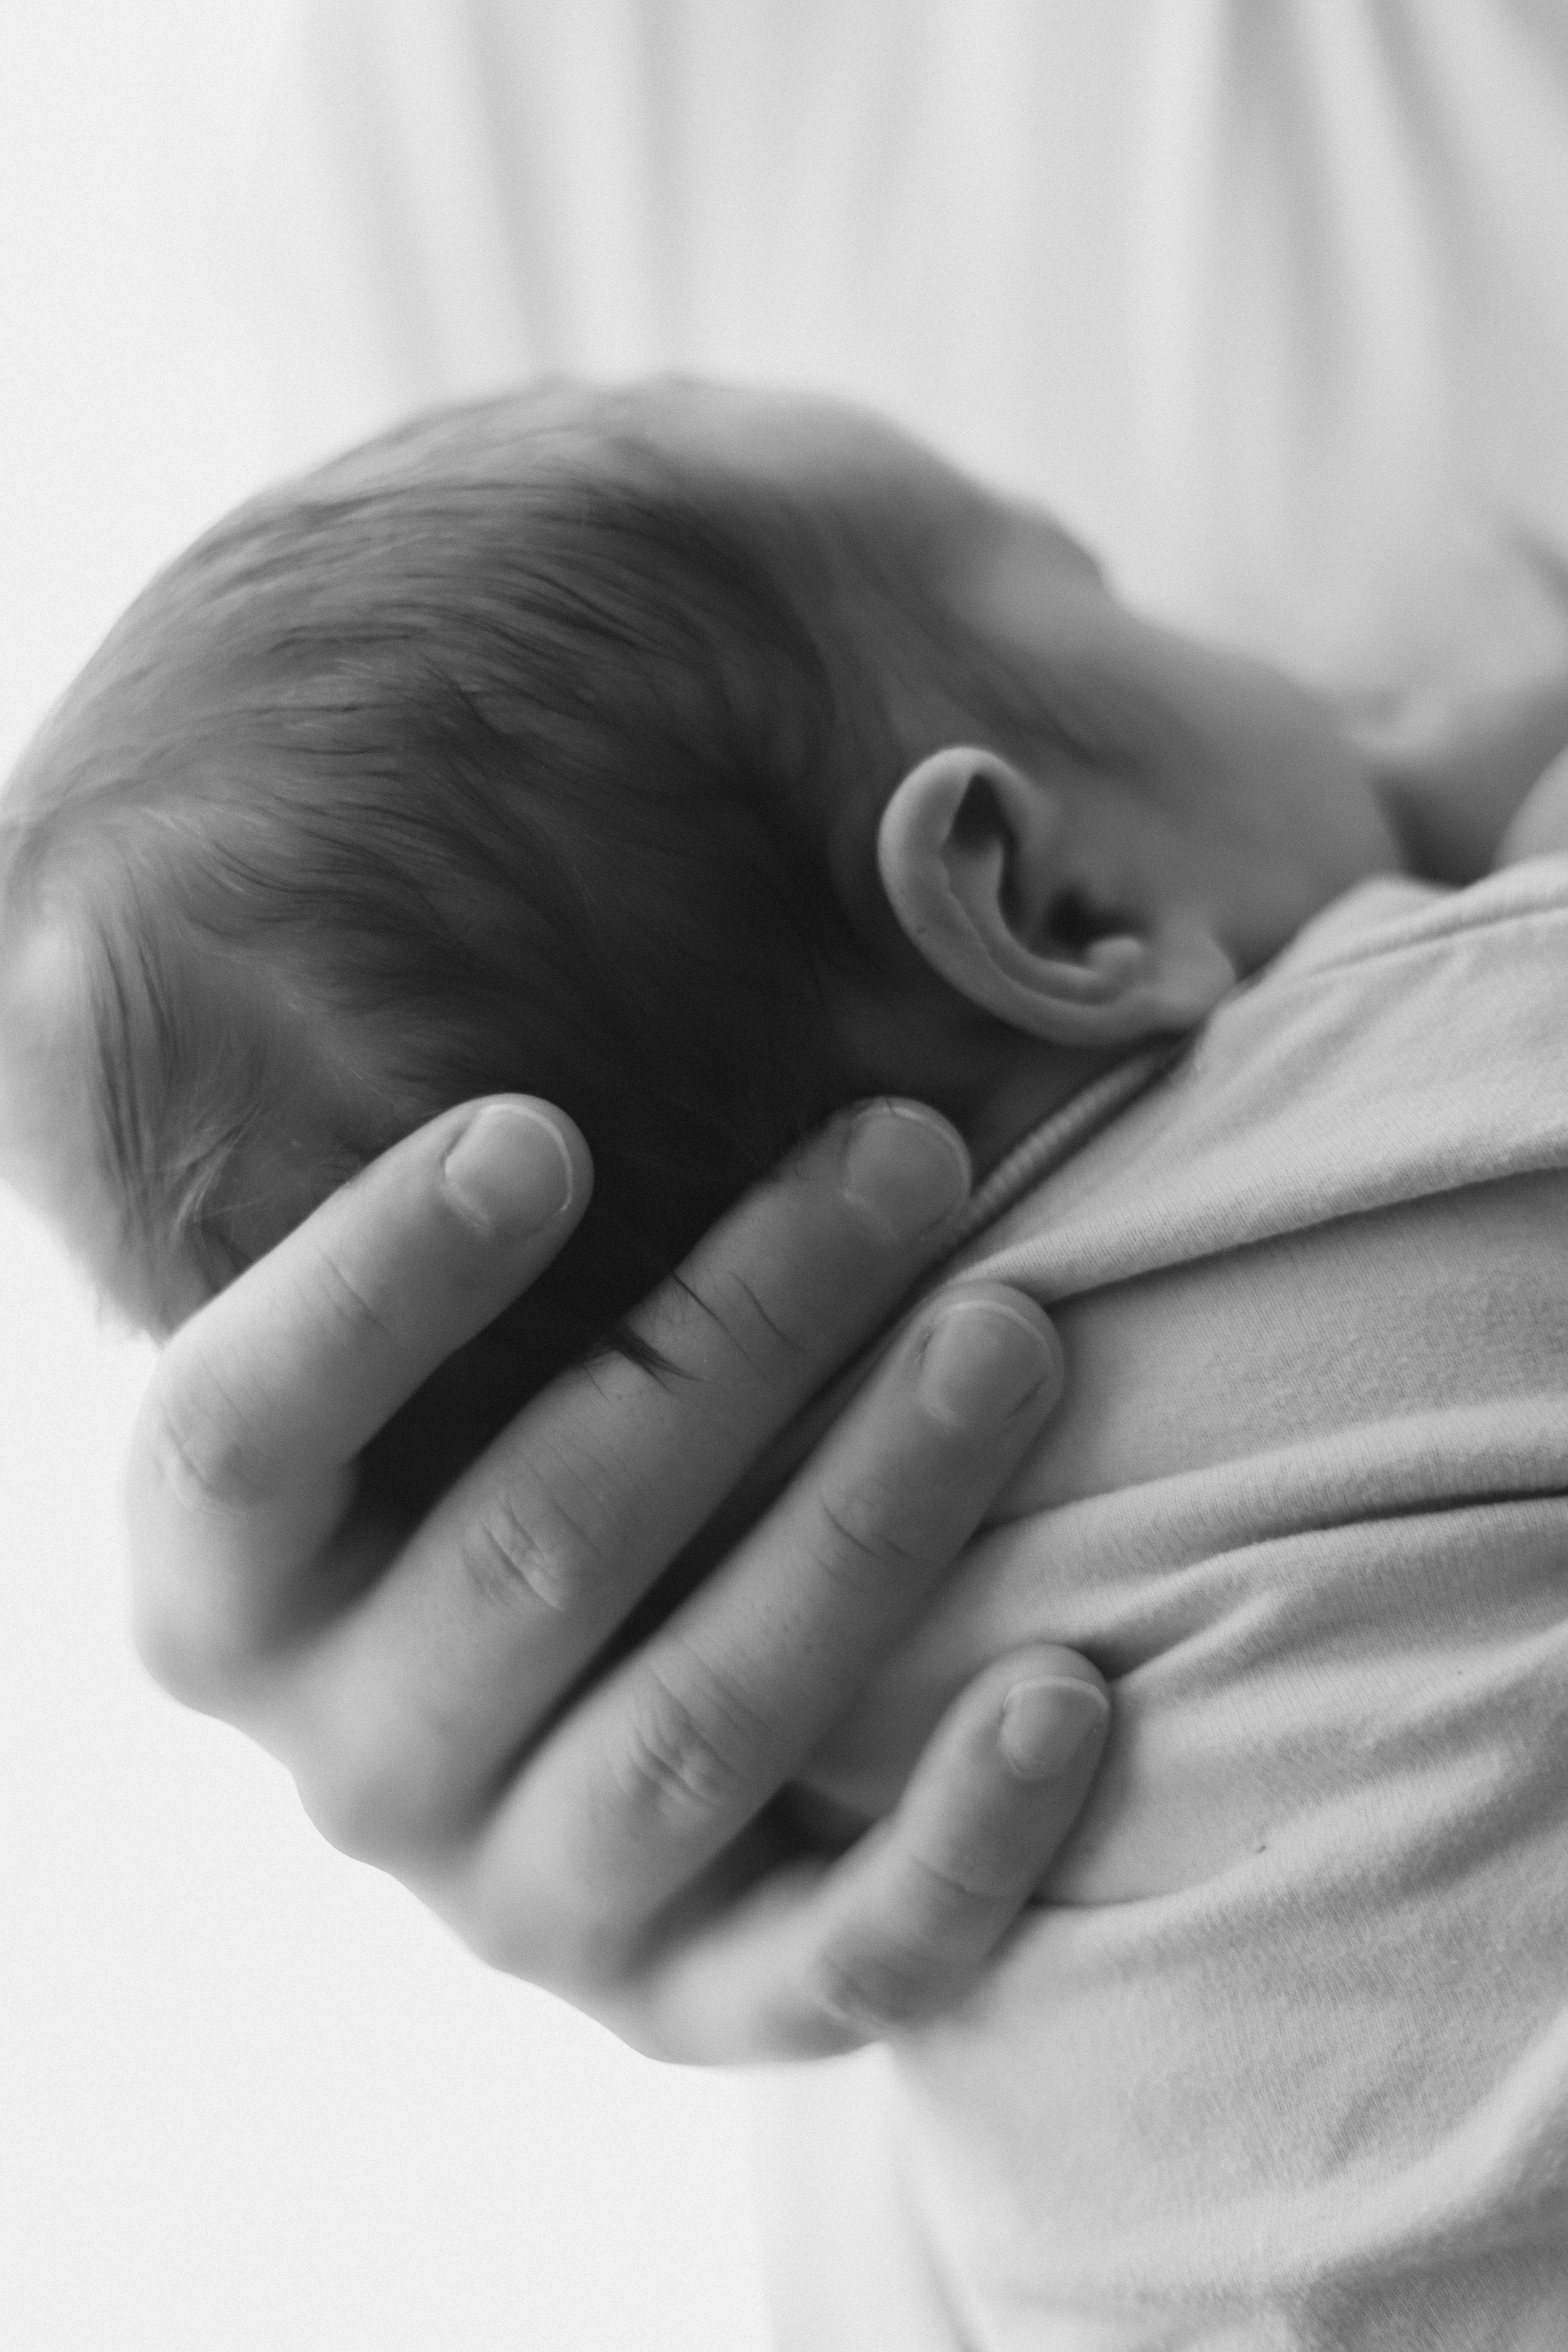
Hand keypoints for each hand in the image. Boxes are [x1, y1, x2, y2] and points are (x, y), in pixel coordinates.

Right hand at [125, 1095, 1108, 2060]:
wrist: (571, 1700)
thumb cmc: (501, 1423)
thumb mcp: (419, 1331)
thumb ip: (408, 1203)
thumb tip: (329, 972)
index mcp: (225, 1582)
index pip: (245, 1433)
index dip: (378, 1284)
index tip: (546, 1129)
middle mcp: (352, 1759)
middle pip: (538, 1543)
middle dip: (741, 1328)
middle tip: (908, 1153)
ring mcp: (522, 1900)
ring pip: (703, 1723)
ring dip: (871, 1515)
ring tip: (1013, 1334)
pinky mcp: (693, 2000)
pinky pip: (832, 1965)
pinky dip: (957, 1839)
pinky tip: (1071, 1686)